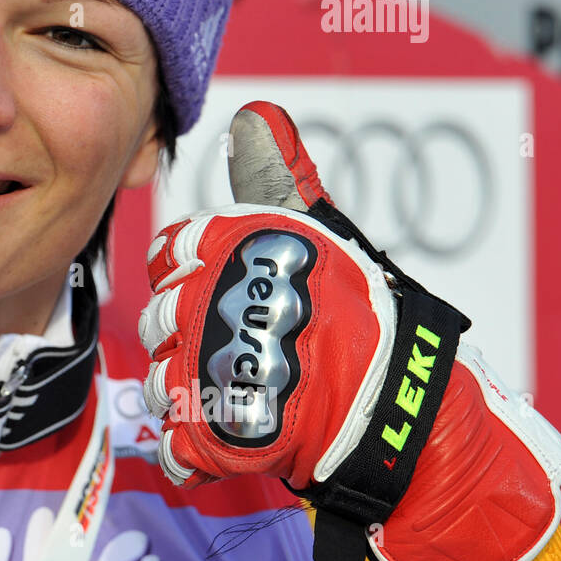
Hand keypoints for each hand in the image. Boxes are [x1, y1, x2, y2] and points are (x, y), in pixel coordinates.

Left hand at [138, 101, 560, 560]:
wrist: (402, 398)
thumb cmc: (360, 309)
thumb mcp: (319, 231)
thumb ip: (279, 175)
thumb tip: (257, 112)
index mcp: (225, 247)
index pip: (168, 253)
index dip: (193, 274)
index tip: (230, 289)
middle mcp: (203, 300)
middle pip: (158, 319)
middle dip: (193, 335)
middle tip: (248, 345)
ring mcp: (205, 368)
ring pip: (160, 381)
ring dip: (196, 392)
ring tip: (248, 391)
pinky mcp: (214, 432)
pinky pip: (178, 442)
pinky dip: (200, 449)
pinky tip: (235, 433)